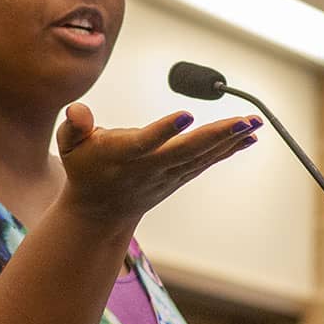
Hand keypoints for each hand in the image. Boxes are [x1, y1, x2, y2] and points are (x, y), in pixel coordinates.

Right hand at [55, 103, 262, 222]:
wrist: (101, 212)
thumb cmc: (84, 168)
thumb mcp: (69, 146)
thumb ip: (73, 126)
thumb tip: (78, 111)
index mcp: (122, 155)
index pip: (145, 143)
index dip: (164, 131)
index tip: (185, 116)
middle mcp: (150, 167)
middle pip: (186, 151)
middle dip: (217, 136)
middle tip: (244, 120)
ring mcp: (168, 174)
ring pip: (202, 156)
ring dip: (230, 139)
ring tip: (255, 122)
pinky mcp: (179, 175)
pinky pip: (207, 160)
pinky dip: (229, 149)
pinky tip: (250, 136)